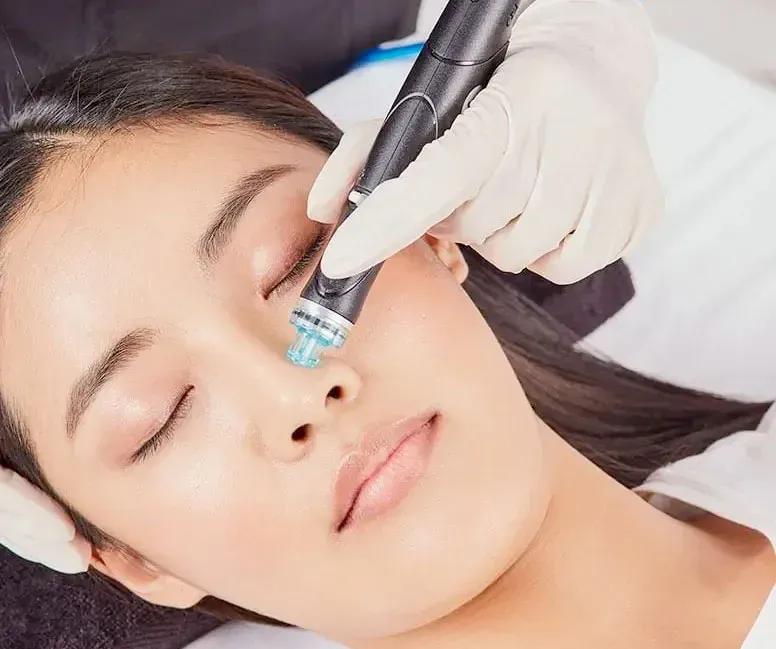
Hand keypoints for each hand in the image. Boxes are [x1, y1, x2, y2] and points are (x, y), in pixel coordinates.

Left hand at [308, 0, 663, 284]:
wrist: (595, 66)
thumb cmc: (496, 93)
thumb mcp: (429, 106)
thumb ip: (365, 154)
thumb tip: (321, 210)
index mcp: (511, 107)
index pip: (437, 176)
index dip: (387, 222)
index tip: (342, 261)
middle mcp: (569, 139)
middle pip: (476, 230)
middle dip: (463, 215)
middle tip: (479, 178)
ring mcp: (612, 179)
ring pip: (517, 256)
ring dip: (502, 232)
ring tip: (519, 185)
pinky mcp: (640, 211)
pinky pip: (563, 268)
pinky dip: (547, 247)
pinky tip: (554, 203)